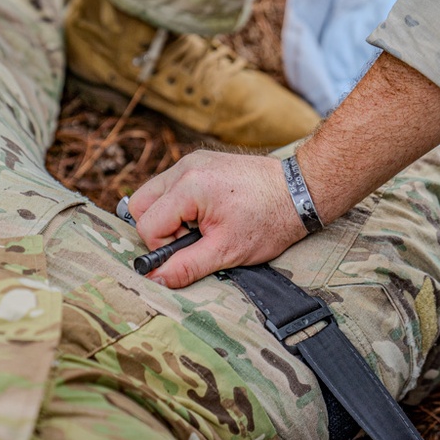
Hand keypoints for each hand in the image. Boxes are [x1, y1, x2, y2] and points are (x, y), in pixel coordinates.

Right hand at [128, 150, 306, 287]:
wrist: (299, 191)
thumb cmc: (269, 220)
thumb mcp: (227, 251)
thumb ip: (186, 267)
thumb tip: (156, 279)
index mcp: (189, 187)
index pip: (147, 224)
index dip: (165, 245)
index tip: (192, 248)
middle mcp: (184, 167)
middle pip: (140, 204)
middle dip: (159, 228)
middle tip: (192, 238)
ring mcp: (191, 160)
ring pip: (153, 193)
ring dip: (169, 215)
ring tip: (201, 225)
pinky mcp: (200, 160)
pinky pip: (171, 185)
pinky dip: (180, 203)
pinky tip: (207, 212)